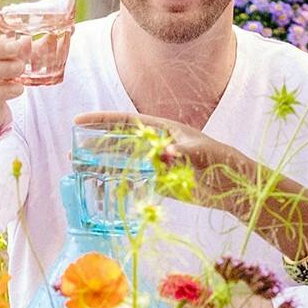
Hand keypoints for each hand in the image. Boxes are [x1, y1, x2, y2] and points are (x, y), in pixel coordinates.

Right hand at [72, 110, 266, 222]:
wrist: (235, 186)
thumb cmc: (221, 162)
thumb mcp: (202, 154)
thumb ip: (183, 152)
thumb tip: (164, 154)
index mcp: (162, 129)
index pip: (126, 122)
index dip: (102, 120)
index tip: (79, 121)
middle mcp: (155, 144)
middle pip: (119, 141)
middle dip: (95, 144)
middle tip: (72, 149)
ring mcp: (156, 163)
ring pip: (123, 161)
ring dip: (102, 164)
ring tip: (78, 168)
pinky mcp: (159, 181)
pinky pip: (133, 180)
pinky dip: (117, 182)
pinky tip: (100, 186)